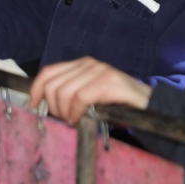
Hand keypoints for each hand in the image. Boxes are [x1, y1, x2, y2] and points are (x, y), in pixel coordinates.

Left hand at [28, 57, 151, 125]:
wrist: (150, 105)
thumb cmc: (116, 104)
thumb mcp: (88, 96)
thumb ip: (70, 94)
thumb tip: (45, 103)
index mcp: (80, 64)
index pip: (48, 72)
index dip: (36, 89)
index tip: (33, 104)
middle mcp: (88, 64)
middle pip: (53, 84)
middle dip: (53, 106)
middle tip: (64, 119)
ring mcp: (99, 71)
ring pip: (64, 92)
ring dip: (65, 112)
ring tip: (73, 120)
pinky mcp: (109, 82)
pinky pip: (80, 97)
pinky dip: (76, 111)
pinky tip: (80, 119)